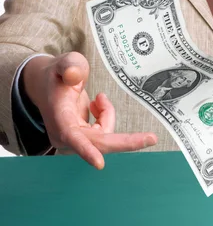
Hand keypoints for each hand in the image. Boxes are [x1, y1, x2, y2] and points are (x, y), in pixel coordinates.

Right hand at [22, 51, 156, 168]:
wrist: (47, 86)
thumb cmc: (58, 75)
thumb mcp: (64, 62)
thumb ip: (70, 65)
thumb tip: (75, 75)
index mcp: (59, 117)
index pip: (72, 136)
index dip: (86, 150)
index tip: (99, 163)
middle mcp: (65, 134)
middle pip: (99, 143)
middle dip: (126, 141)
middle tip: (152, 138)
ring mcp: (74, 140)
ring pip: (105, 134)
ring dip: (107, 114)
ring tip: (98, 97)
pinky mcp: (83, 140)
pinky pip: (105, 132)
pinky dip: (106, 116)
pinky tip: (97, 104)